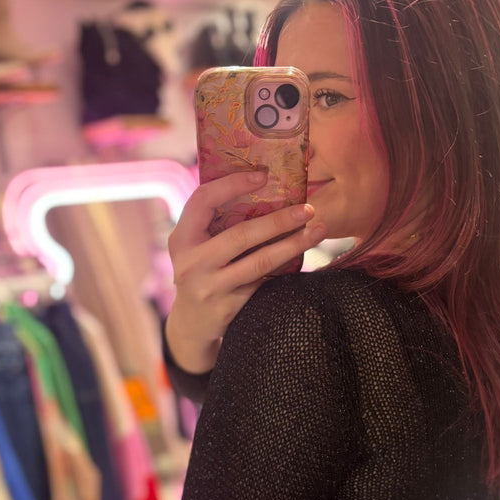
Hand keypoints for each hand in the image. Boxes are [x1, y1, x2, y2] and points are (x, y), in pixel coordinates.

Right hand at [165, 170, 326, 373]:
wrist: (190, 323)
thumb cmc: (200, 271)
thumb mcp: (194, 246)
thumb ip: (214, 222)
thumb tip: (261, 185)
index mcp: (182, 238)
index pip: (203, 200)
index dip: (232, 185)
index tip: (263, 176)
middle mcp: (191, 262)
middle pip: (240, 234)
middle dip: (278, 220)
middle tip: (307, 209)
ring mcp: (209, 287)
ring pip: (259, 262)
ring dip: (292, 245)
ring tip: (317, 231)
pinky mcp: (228, 307)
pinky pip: (263, 282)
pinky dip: (285, 266)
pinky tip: (303, 255)